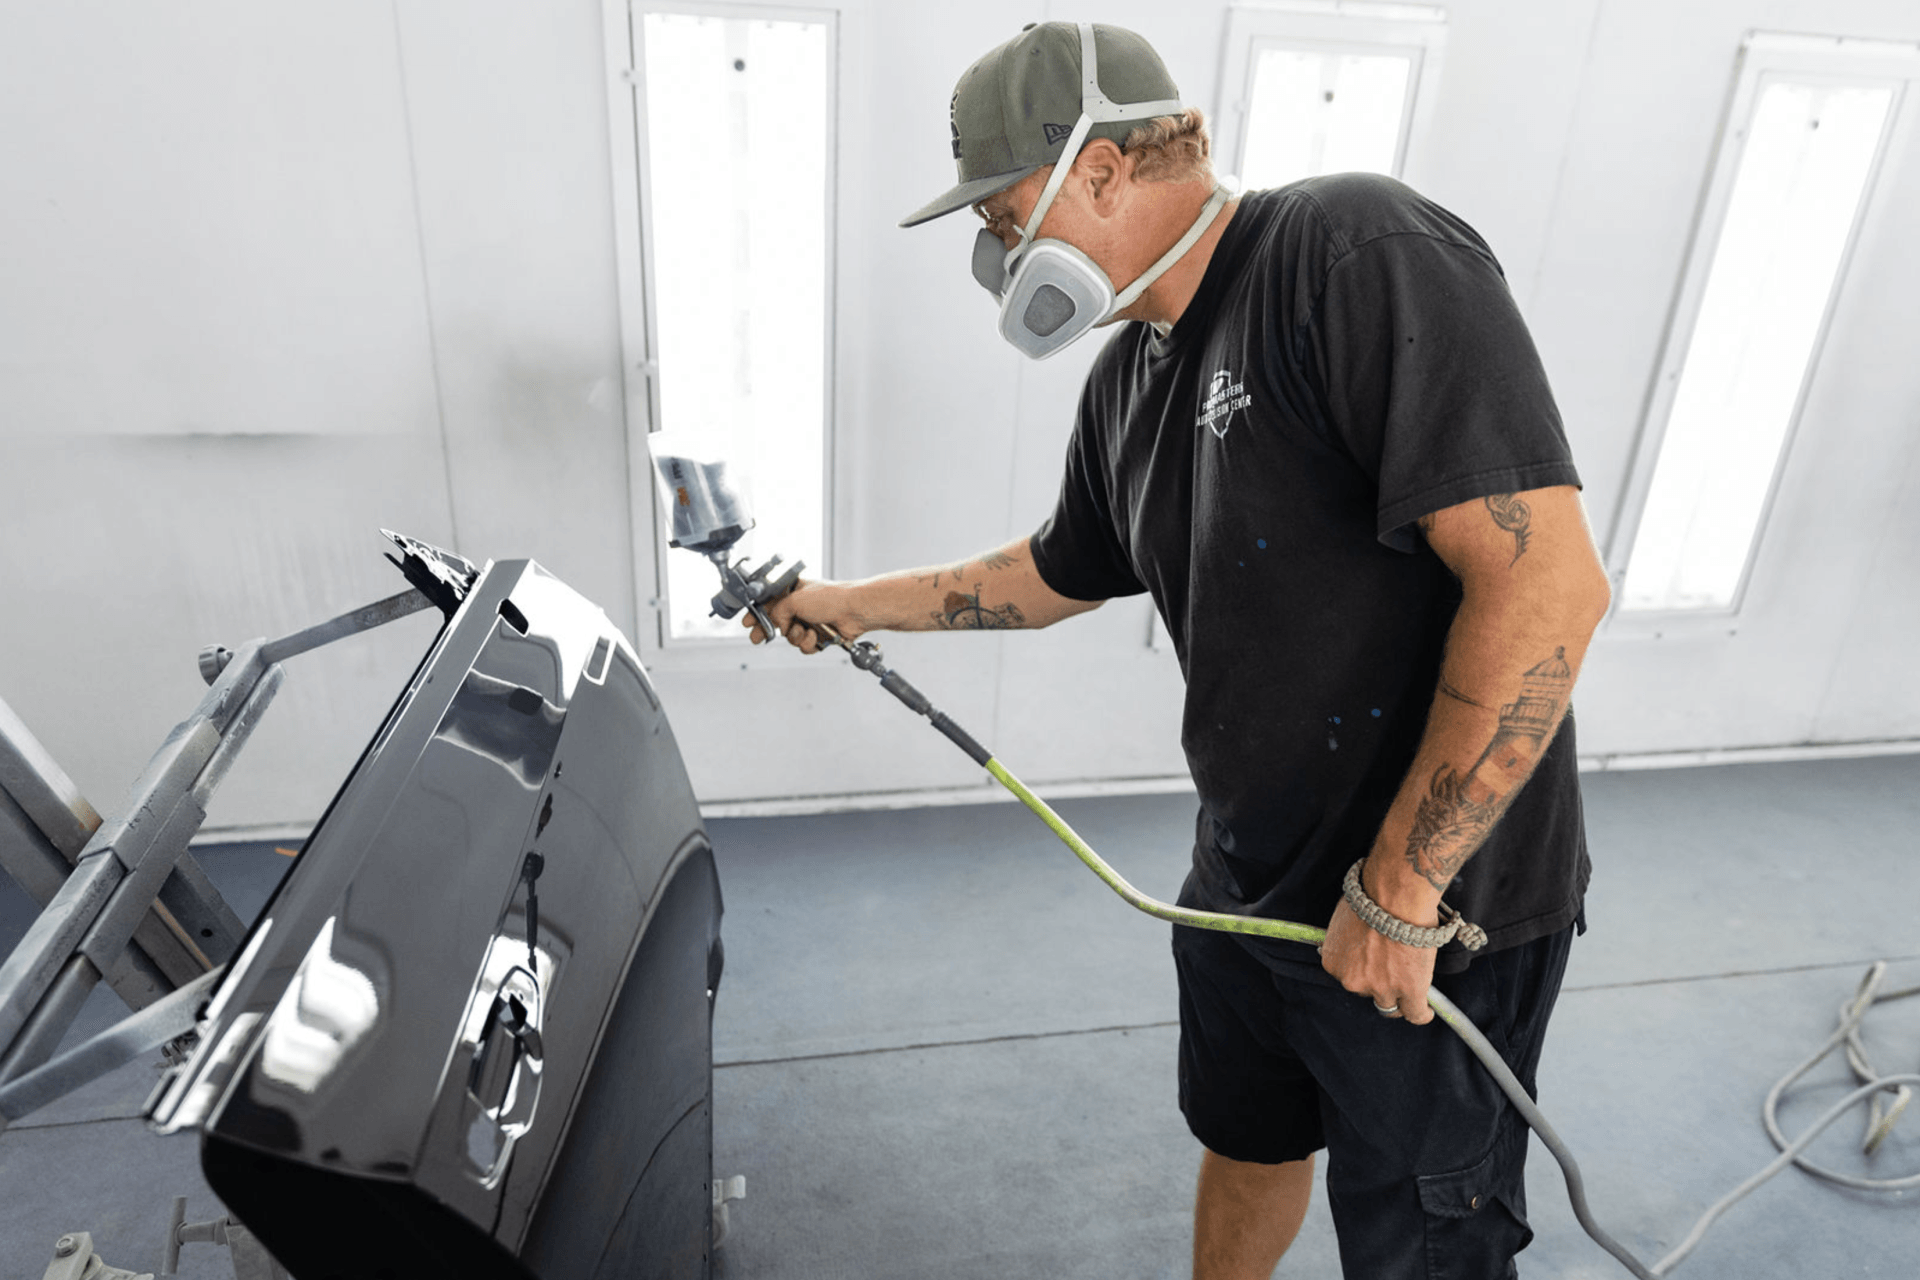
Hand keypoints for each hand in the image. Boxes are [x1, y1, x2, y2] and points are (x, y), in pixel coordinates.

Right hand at [745, 579, 861, 653]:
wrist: (854, 611)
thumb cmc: (831, 598)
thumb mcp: (795, 600)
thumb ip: (778, 612)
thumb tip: (776, 624)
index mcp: (793, 591)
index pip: (769, 603)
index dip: (757, 613)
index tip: (747, 622)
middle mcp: (801, 606)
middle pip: (776, 622)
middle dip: (767, 631)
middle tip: (757, 637)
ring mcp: (810, 621)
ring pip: (791, 636)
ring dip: (796, 636)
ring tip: (805, 630)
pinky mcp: (819, 635)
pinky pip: (804, 646)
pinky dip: (809, 643)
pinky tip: (816, 636)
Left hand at [1320, 895, 1437, 1025]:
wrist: (1394, 896)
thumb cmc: (1371, 897)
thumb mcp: (1345, 918)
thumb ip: (1347, 938)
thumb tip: (1356, 937)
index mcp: (1333, 962)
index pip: (1348, 977)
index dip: (1364, 970)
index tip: (1373, 966)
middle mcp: (1352, 980)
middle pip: (1367, 991)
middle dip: (1378, 983)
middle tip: (1392, 971)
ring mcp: (1380, 988)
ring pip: (1390, 1005)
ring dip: (1399, 998)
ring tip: (1410, 992)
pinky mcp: (1408, 991)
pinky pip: (1414, 1013)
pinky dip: (1421, 1013)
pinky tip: (1426, 1010)